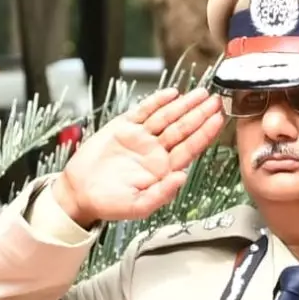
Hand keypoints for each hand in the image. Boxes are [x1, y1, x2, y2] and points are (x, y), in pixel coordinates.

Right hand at [52, 85, 223, 225]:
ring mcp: (141, 138)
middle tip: (215, 99)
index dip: (205, 133)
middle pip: (183, 128)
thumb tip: (182, 177)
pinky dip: (157, 101)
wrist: (79, 193)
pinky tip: (172, 93)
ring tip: (200, 93)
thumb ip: (162, 193)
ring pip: (167, 117)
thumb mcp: (139, 206)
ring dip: (183, 104)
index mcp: (164, 169)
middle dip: (199, 114)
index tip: (218, 119)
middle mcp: (156, 151)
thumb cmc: (109, 203)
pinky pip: (143, 111)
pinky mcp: (123, 128)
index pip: (190, 147)